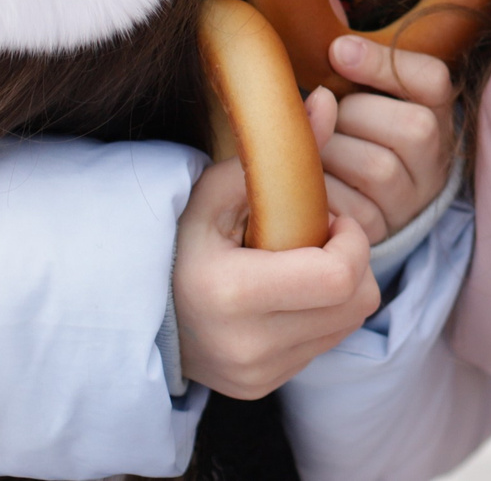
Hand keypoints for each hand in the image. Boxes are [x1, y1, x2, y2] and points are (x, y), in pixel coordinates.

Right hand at [173, 99, 381, 398]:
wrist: (132, 310)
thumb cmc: (176, 239)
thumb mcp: (216, 190)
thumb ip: (278, 152)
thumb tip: (328, 103)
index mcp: (233, 295)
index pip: (340, 277)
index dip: (351, 240)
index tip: (328, 217)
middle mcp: (249, 346)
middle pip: (357, 302)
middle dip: (354, 261)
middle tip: (320, 235)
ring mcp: (257, 374)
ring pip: (349, 324)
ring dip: (341, 287)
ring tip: (301, 261)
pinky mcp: (262, 387)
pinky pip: (325, 343)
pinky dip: (322, 313)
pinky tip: (288, 291)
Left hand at [312, 35, 456, 241]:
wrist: (371, 201)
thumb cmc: (357, 129)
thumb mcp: (364, 89)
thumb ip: (349, 50)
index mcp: (437, 109)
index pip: (431, 80)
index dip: (386, 63)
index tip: (336, 49)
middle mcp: (437, 155)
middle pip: (410, 127)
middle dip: (353, 114)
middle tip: (326, 114)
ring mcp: (412, 197)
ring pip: (377, 166)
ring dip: (333, 152)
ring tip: (316, 148)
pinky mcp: (381, 230)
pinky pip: (350, 207)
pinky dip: (320, 190)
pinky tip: (308, 180)